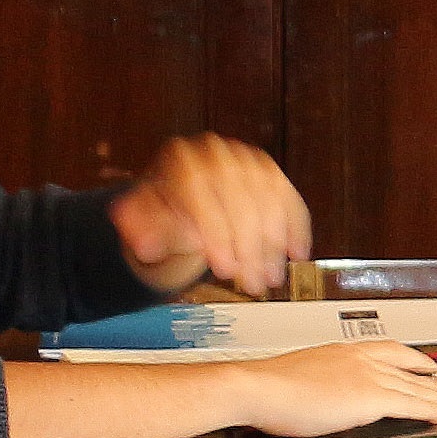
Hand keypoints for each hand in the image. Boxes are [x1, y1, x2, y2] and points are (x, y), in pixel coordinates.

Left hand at [112, 134, 312, 297]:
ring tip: (270, 279)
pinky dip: (297, 228)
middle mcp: (218, 154)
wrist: (182, 190)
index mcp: (182, 159)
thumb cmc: (161, 206)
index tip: (225, 269)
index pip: (202, 196)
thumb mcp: (140, 216)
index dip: (216, 236)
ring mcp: (248, 160)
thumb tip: (147, 247)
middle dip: (250, 248)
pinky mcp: (270, 172)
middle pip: (241, 201)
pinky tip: (296, 254)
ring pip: (270, 203)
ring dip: (274, 247)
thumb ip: (139, 229)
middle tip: (253, 283)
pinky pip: (289, 199)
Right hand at [227, 340, 436, 437]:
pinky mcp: (370, 397)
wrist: (256, 388)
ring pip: (417, 387)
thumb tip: (324, 390)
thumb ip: (322, 380)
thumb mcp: (301, 376)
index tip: (430, 366)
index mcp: (344, 351)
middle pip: (412, 368)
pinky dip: (433, 410)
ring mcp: (368, 376)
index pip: (391, 351)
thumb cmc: (266, 387)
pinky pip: (412, 405)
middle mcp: (361, 358)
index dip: (416, 361)